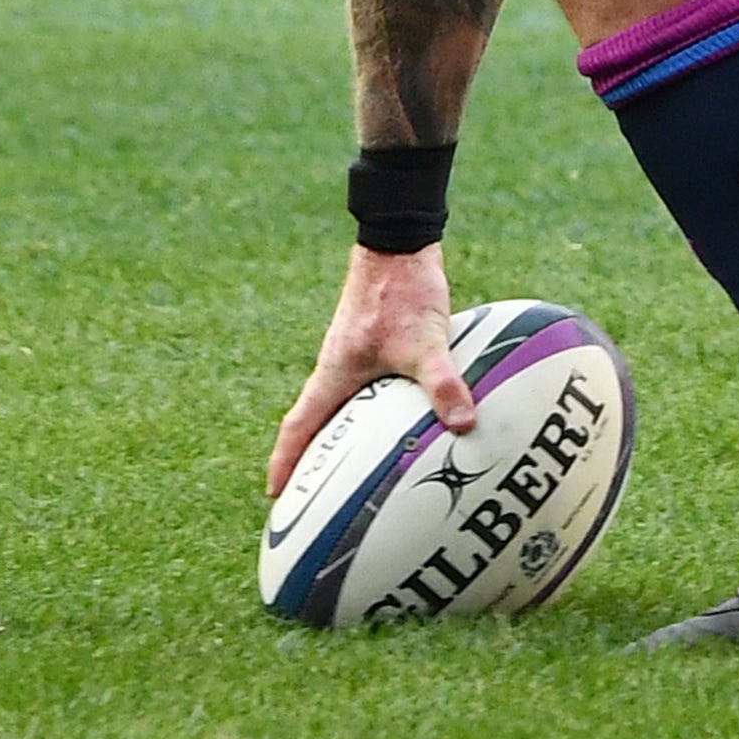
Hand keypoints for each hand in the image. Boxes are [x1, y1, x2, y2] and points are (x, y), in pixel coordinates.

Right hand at [267, 242, 474, 500]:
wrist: (399, 242)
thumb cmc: (402, 291)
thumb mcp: (425, 343)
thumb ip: (443, 384)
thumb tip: (464, 425)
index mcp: (334, 374)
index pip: (299, 427)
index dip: (284, 462)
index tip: (273, 495)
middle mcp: (337, 368)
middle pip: (314, 423)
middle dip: (308, 459)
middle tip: (309, 496)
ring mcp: (353, 355)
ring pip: (339, 406)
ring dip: (340, 435)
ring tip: (353, 469)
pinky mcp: (373, 343)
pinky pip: (364, 389)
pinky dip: (370, 412)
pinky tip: (397, 422)